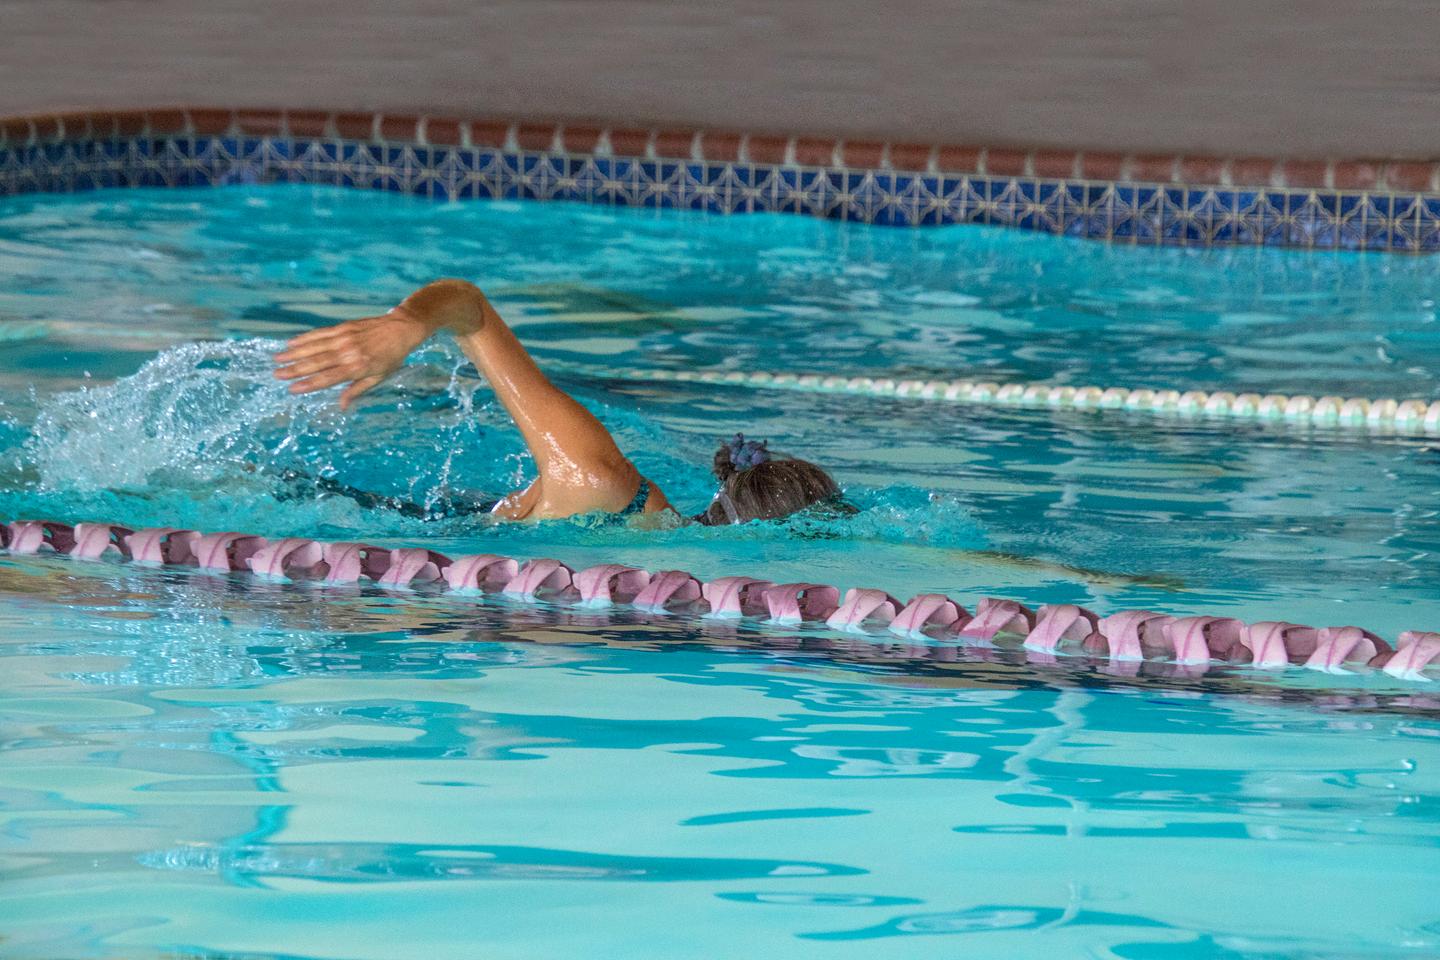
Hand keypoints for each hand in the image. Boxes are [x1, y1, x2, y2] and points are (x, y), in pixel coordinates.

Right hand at [273, 309, 434, 409]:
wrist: (402, 329)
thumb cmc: (391, 357)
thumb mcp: (378, 378)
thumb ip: (357, 390)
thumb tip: (342, 407)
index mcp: (356, 368)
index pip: (327, 378)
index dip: (308, 384)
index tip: (292, 389)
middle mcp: (348, 353)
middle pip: (316, 363)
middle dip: (295, 370)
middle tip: (276, 375)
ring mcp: (344, 338)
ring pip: (314, 347)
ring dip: (294, 353)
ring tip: (277, 359)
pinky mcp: (343, 327)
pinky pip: (320, 334)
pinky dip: (305, 338)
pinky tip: (291, 342)